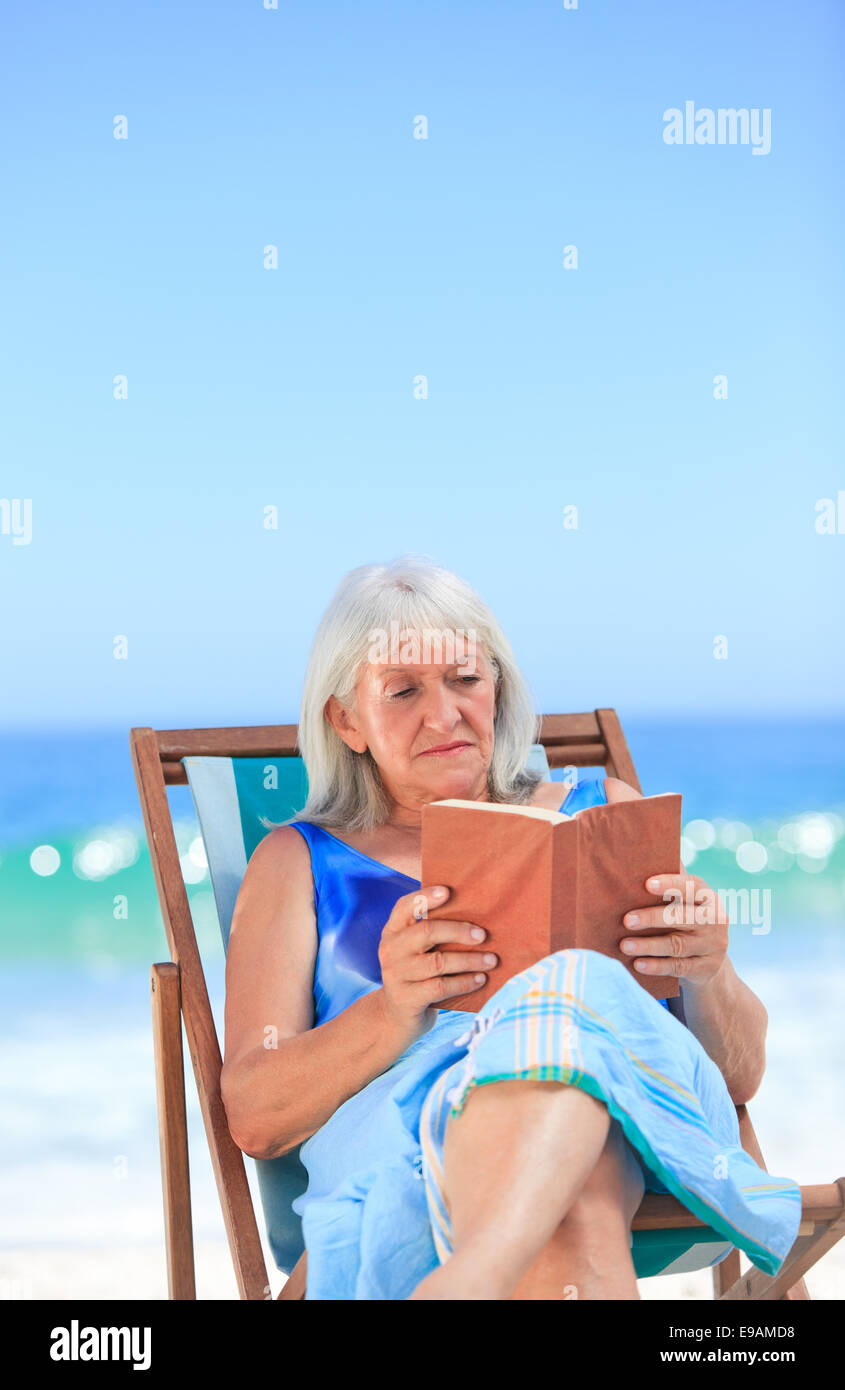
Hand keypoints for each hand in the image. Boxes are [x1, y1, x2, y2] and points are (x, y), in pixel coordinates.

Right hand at [377, 885, 496, 1039]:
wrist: (396, 1016)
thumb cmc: (416, 974)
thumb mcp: (416, 950)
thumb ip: (432, 933)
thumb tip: (476, 915)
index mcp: (393, 931)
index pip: (404, 906)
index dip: (425, 897)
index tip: (448, 891)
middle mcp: (390, 950)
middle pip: (426, 932)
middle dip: (458, 931)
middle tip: (483, 935)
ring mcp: (396, 975)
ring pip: (439, 962)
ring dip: (470, 960)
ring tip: (492, 960)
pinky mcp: (407, 998)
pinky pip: (441, 987)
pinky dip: (465, 982)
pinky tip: (481, 979)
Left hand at [619, 872, 728, 988]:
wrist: (710, 960)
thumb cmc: (686, 919)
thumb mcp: (685, 902)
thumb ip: (670, 883)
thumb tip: (639, 852)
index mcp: (707, 897)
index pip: (690, 887)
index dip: (670, 884)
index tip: (646, 884)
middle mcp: (715, 919)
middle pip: (682, 917)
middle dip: (652, 918)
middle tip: (626, 919)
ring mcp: (713, 946)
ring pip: (677, 945)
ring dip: (648, 945)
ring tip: (624, 945)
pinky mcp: (707, 969)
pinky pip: (678, 967)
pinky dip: (656, 966)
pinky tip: (637, 964)